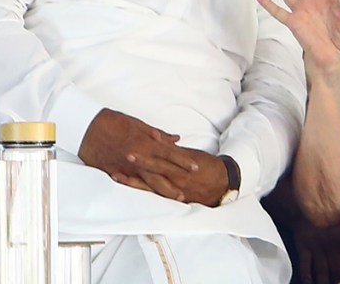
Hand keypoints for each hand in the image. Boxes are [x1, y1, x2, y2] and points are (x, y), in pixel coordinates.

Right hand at [78, 108, 202, 200]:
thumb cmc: (113, 122)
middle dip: (178, 180)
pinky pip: (132, 184)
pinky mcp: (115, 173)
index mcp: (145, 143)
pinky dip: (143, 190)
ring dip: (164, 190)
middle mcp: (138, 157)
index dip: (184, 161)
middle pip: (162, 171)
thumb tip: (175, 139)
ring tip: (177, 197)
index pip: (170, 154)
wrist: (87, 127)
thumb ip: (158, 135)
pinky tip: (152, 196)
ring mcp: (127, 167)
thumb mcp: (138, 124)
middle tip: (191, 188)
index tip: (196, 167)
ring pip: (150, 182)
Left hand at [112, 147, 229, 205]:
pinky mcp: (173, 198)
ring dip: (132, 181)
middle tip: (120, 159)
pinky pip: (154, 194)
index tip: (131, 149)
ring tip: (117, 175)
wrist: (222, 183)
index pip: (160, 159)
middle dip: (136, 166)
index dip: (145, 155)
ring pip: (148, 186)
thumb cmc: (208, 167)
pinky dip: (141, 189)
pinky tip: (129, 185)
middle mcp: (174, 179)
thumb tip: (159, 141)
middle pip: (151, 172)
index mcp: (180, 167)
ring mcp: (172, 190)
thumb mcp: (193, 155)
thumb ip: (174, 150)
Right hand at [294, 219, 339, 283]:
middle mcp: (334, 247)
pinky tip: (309, 283)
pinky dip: (307, 276)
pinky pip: (305, 265)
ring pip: (322, 272)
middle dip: (339, 283)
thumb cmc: (333, 215)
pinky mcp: (304, 248)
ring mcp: (318, 249)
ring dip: (323, 283)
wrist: (311, 205)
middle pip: (338, 272)